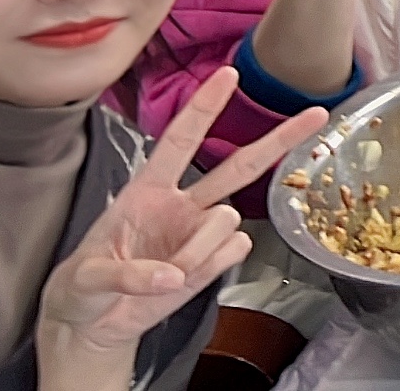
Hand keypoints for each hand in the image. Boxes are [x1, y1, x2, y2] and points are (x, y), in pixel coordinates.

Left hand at [36, 72, 327, 389]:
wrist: (94, 325)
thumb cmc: (82, 287)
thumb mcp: (85, 279)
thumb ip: (128, 274)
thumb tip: (172, 276)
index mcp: (147, 190)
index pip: (180, 141)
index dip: (204, 107)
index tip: (228, 74)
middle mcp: (183, 204)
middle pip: (240, 165)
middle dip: (279, 138)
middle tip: (317, 114)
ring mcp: (201, 233)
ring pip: (228, 222)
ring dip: (197, 252)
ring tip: (165, 276)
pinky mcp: (215, 261)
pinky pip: (232, 253)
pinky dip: (207, 270)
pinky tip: (181, 281)